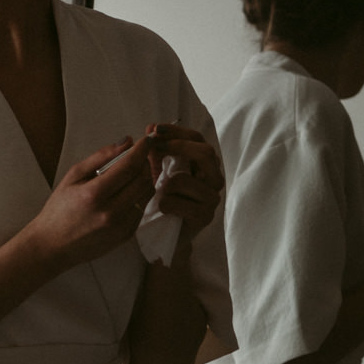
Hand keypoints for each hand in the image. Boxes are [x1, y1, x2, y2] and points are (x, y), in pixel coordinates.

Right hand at [18, 137, 158, 273]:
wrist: (54, 245)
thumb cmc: (59, 209)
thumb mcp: (73, 176)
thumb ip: (100, 157)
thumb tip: (126, 142)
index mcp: (94, 195)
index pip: (128, 166)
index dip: (141, 150)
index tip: (147, 140)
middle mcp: (111, 212)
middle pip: (142, 179)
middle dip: (144, 162)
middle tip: (138, 154)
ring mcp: (121, 226)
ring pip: (146, 193)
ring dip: (144, 178)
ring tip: (132, 172)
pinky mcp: (126, 235)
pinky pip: (142, 208)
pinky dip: (139, 195)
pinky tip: (127, 191)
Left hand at [142, 122, 223, 250]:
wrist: (167, 235)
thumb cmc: (164, 199)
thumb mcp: (158, 171)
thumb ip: (157, 151)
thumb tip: (150, 129)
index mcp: (204, 165)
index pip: (197, 139)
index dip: (176, 131)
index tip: (154, 129)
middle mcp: (213, 179)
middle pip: (206, 153)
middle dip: (177, 147)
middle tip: (155, 148)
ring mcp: (211, 199)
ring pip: (185, 180)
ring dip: (165, 183)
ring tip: (158, 192)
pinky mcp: (204, 217)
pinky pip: (180, 203)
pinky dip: (165, 203)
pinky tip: (161, 207)